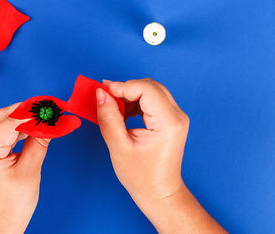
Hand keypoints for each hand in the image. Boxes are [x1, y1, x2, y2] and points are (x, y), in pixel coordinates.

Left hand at [0, 103, 49, 233]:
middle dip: (26, 109)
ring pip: (2, 121)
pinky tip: (33, 125)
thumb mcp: (30, 170)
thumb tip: (50, 122)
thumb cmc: (13, 203)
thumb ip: (39, 141)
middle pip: (3, 116)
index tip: (50, 106)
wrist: (1, 221)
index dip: (32, 113)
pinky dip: (18, 126)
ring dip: (22, 116)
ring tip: (43, 115)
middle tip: (47, 106)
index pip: (10, 122)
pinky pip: (2, 130)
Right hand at [96, 78, 187, 206]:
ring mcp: (176, 117)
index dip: (122, 86)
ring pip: (151, 90)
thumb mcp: (119, 147)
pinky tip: (125, 113)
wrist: (159, 192)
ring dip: (130, 94)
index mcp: (168, 123)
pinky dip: (136, 101)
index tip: (102, 91)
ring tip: (114, 109)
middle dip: (125, 88)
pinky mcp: (171, 119)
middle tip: (105, 98)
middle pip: (150, 86)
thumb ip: (109, 117)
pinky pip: (153, 100)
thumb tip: (101, 94)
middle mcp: (177, 116)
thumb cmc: (142, 177)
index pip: (146, 89)